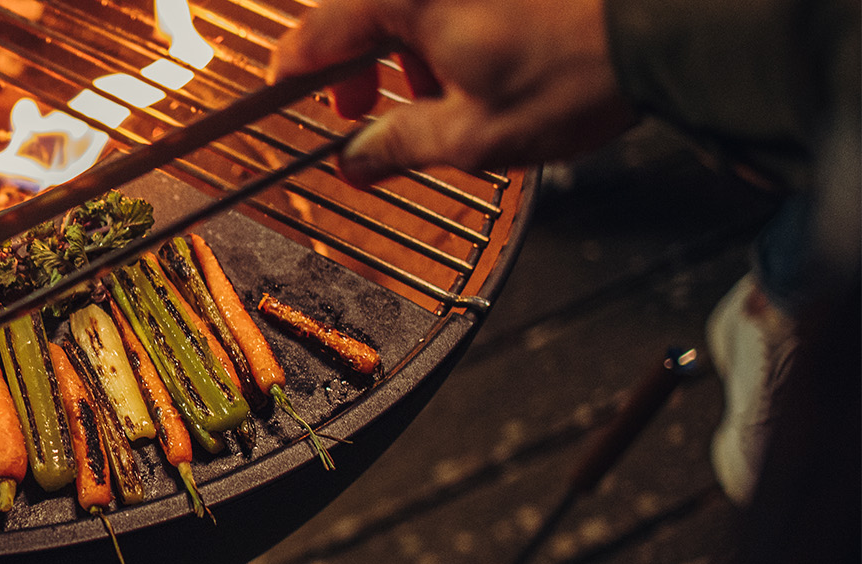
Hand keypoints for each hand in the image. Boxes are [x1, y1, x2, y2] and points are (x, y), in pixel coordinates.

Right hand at [270, 0, 640, 186]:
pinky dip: (448, 26)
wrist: (665, 27)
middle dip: (356, 66)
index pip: (314, 34)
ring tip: (437, 95)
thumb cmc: (575, 71)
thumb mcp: (471, 135)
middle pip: (360, 13)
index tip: (288, 96)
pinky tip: (477, 62)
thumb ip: (397, 146)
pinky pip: (449, 1)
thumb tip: (358, 158)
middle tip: (365, 111)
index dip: (294, 75)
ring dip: (407, 47)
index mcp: (402, 0)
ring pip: (409, 5)